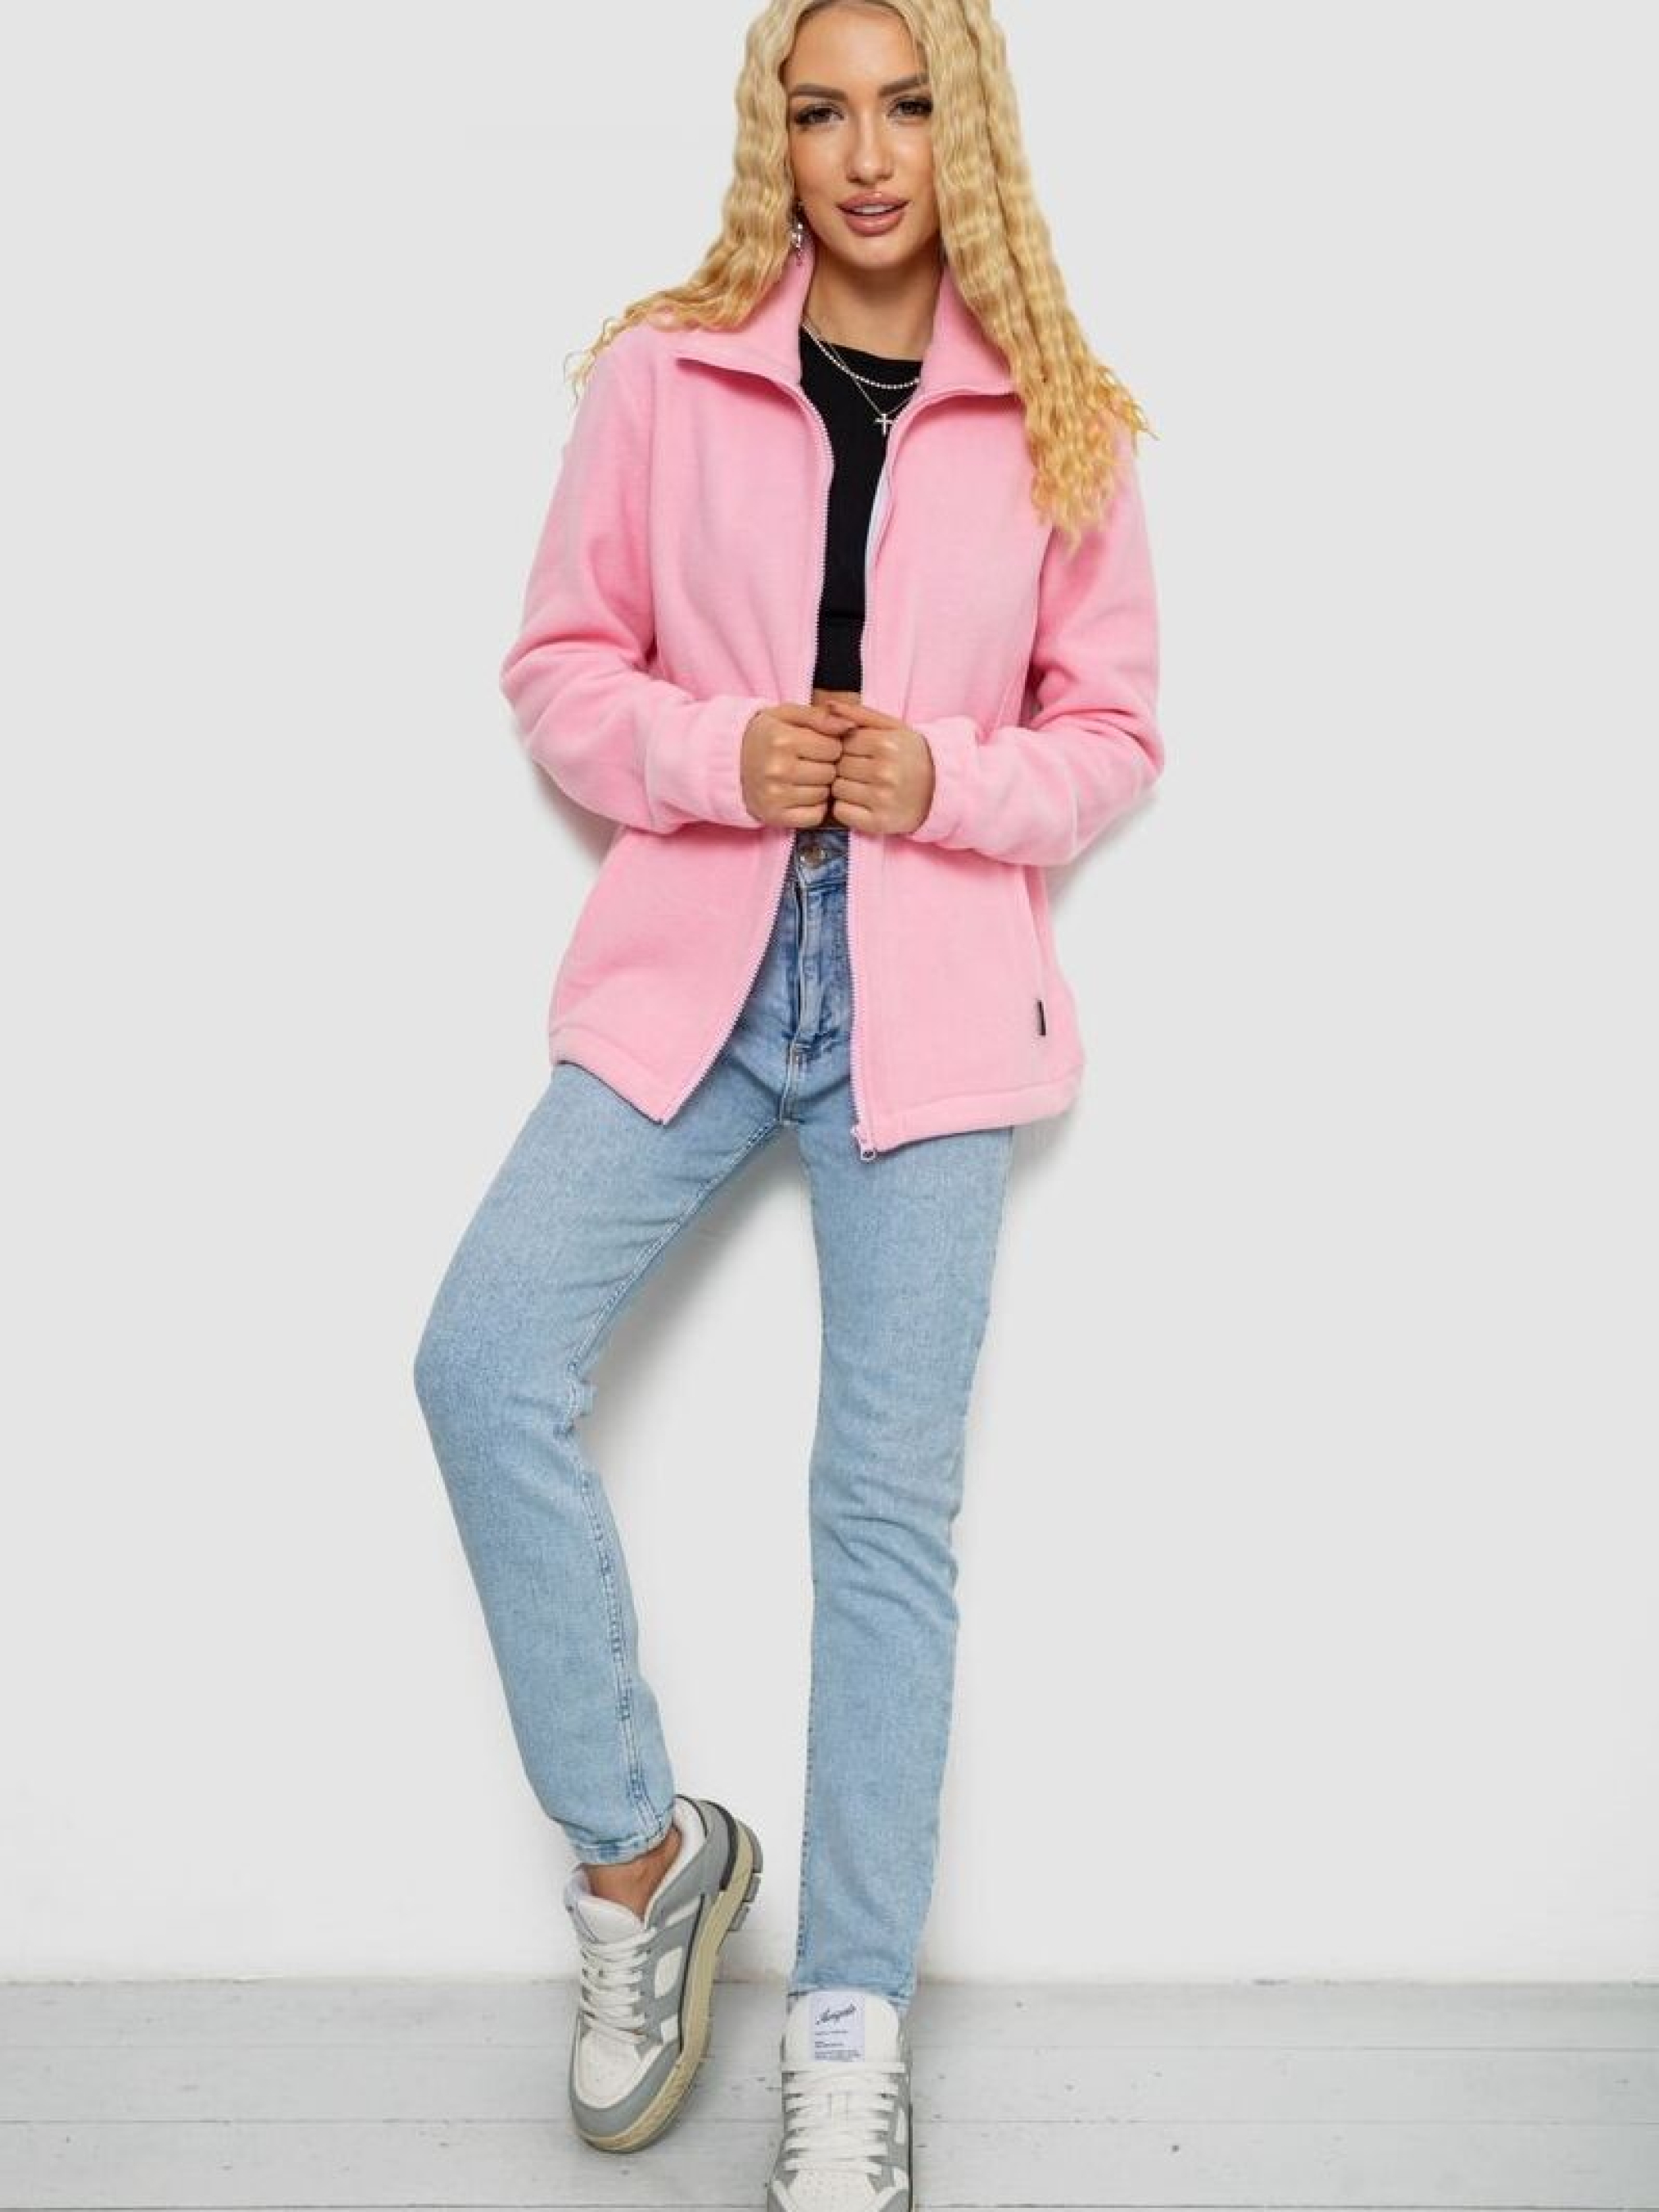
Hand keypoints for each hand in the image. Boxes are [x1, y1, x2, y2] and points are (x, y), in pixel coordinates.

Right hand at [739, 701, 858, 826]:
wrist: (730, 763)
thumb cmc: (765, 736)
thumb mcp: (787, 715)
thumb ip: (819, 716)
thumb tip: (850, 727)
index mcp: (782, 740)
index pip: (834, 748)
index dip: (831, 746)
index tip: (817, 746)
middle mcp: (778, 769)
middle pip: (830, 772)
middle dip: (826, 766)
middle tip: (810, 762)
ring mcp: (776, 795)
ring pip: (825, 794)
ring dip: (821, 786)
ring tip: (804, 777)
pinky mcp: (775, 816)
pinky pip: (815, 816)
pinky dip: (815, 807)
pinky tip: (802, 795)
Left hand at [825, 700, 936, 835]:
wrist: (941, 790)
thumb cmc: (911, 755)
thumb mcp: (893, 728)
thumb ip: (860, 714)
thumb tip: (829, 705)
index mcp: (886, 744)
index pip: (841, 743)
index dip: (846, 748)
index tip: (861, 753)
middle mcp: (884, 772)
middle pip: (837, 766)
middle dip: (844, 768)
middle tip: (862, 771)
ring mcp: (881, 799)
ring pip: (836, 789)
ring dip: (844, 788)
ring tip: (862, 786)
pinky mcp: (878, 822)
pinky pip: (841, 812)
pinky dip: (846, 808)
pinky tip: (861, 803)